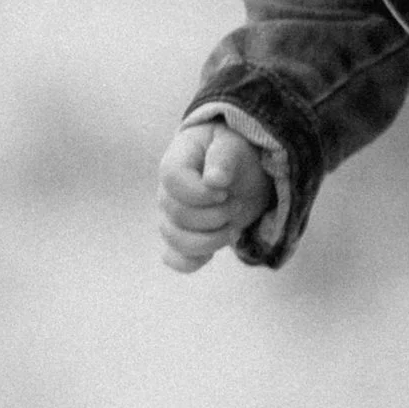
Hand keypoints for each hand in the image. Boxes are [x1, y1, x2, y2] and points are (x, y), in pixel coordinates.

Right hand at [158, 119, 275, 271]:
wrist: (241, 170)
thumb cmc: (234, 152)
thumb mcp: (233, 146)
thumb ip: (223, 159)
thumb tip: (214, 180)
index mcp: (175, 162)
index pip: (172, 180)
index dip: (199, 192)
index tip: (224, 190)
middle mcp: (167, 192)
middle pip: (177, 214)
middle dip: (214, 215)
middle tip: (236, 204)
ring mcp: (171, 218)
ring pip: (175, 240)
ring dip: (211, 240)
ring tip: (232, 227)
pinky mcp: (183, 238)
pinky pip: (176, 259)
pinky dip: (192, 261)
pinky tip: (210, 254)